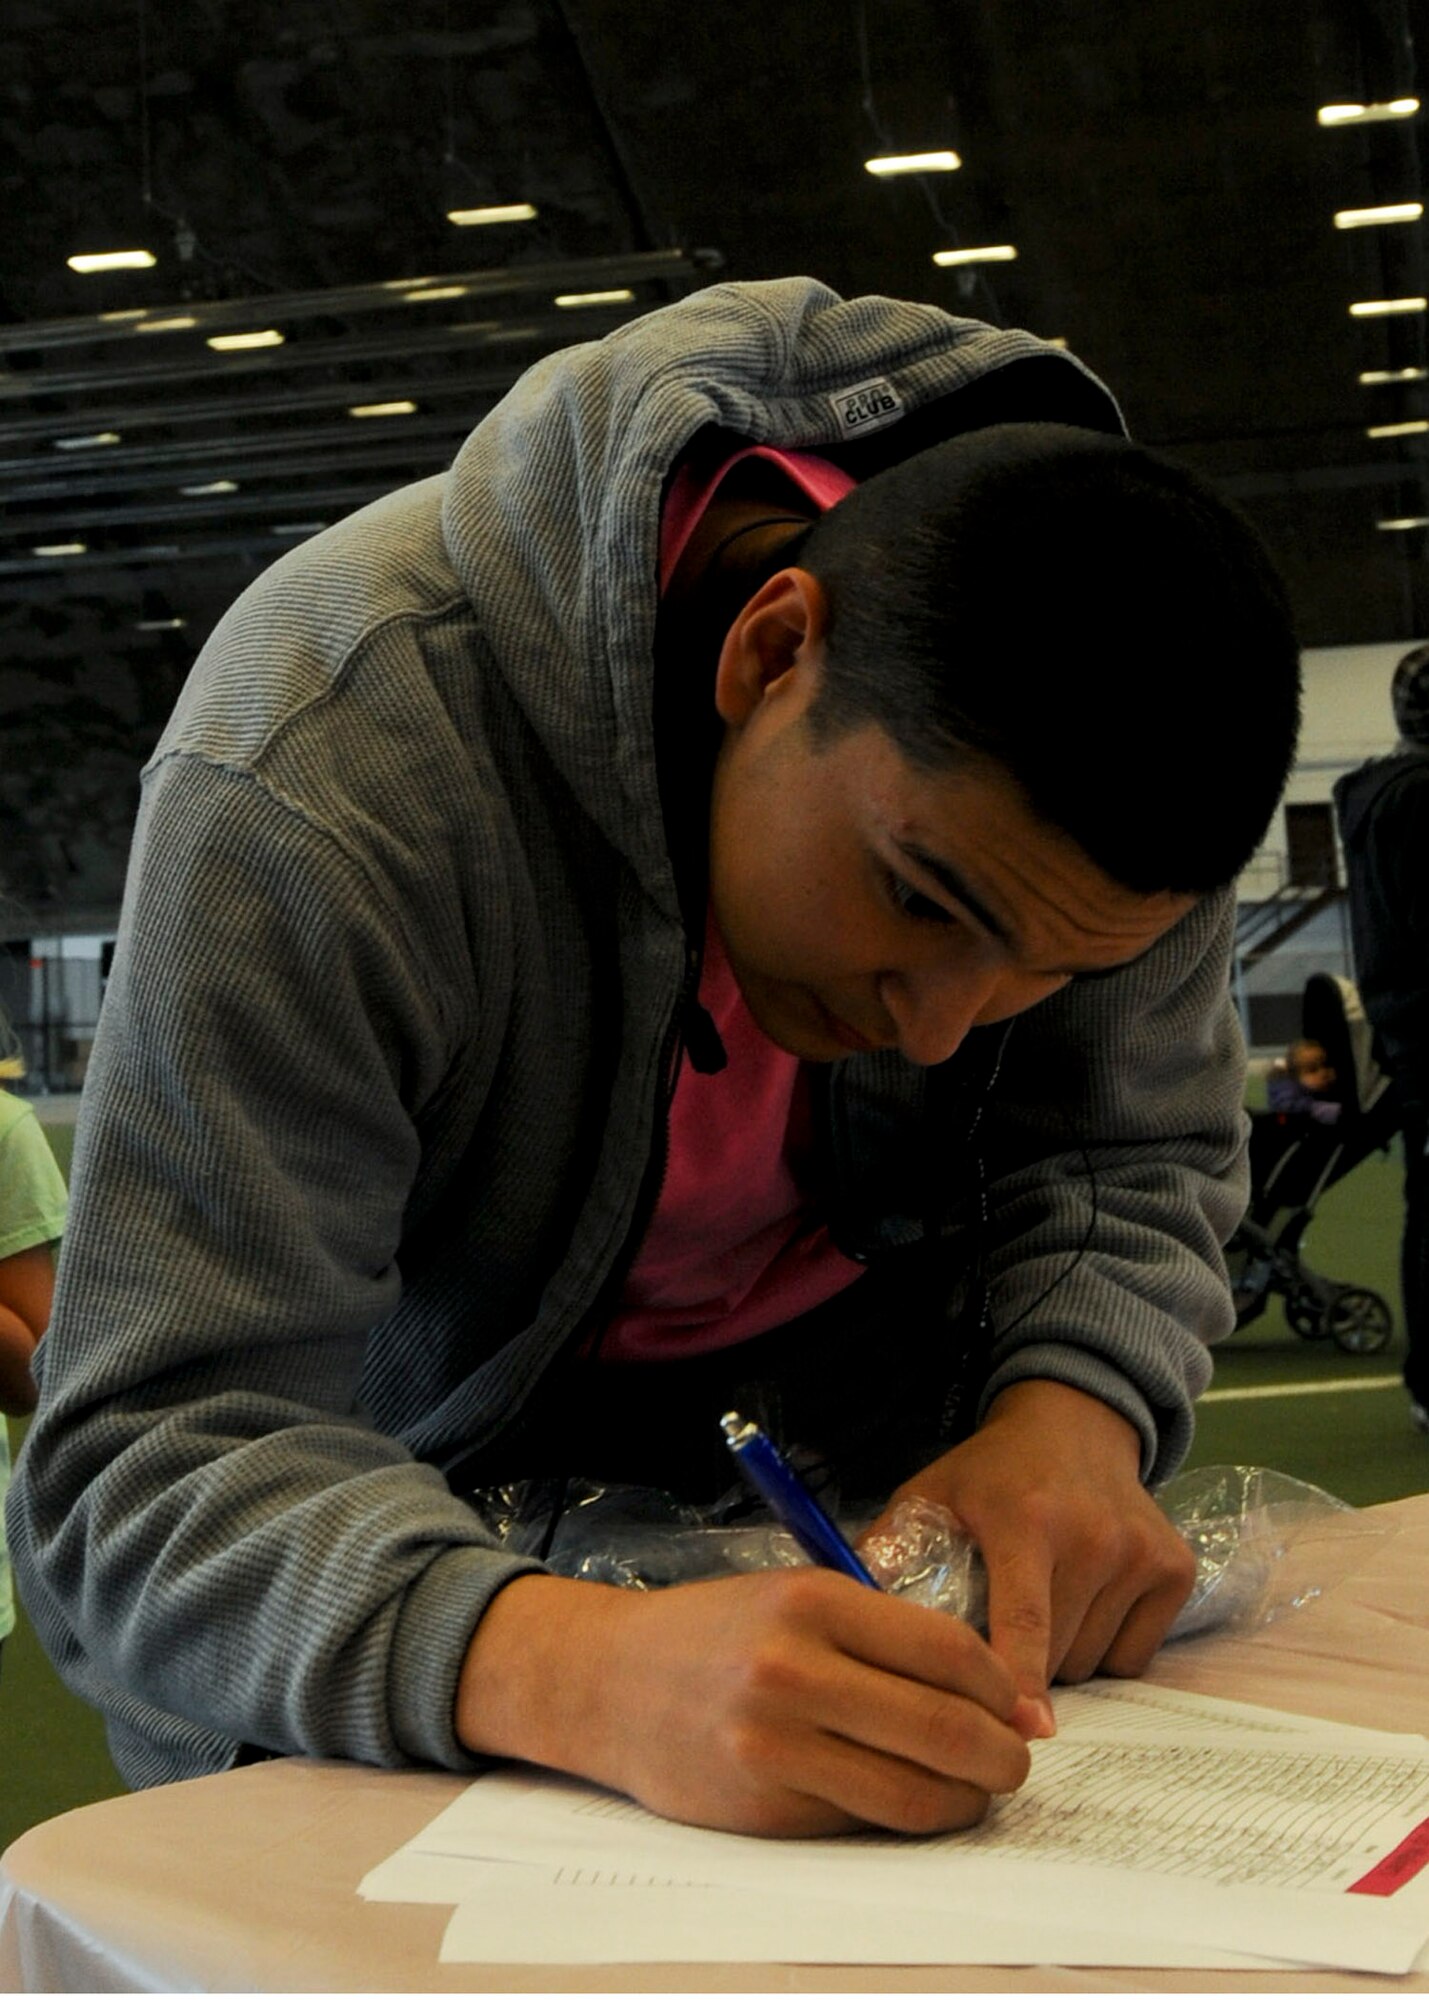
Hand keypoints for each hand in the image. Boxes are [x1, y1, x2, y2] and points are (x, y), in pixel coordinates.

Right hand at [455, 1566, 1040, 1837]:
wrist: (605, 1680)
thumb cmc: (714, 1631)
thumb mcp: (793, 1595)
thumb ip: (881, 1632)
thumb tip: (991, 1689)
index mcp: (813, 1603)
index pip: (947, 1651)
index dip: (1002, 1687)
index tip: (1024, 1707)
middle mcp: (795, 1671)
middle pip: (945, 1728)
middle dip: (1003, 1755)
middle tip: (1017, 1760)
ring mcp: (776, 1745)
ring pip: (914, 1792)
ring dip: (965, 1800)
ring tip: (974, 1789)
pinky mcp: (763, 1806)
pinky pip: (863, 1820)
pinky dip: (901, 1815)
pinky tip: (907, 1797)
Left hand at [868, 1380, 1195, 1709]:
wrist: (1074, 1424)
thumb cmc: (991, 1474)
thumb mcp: (929, 1496)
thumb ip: (887, 1554)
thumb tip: (835, 1621)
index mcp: (1025, 1519)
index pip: (1023, 1620)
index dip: (1017, 1682)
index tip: (1017, 1732)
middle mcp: (1092, 1534)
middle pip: (1056, 1656)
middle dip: (1022, 1667)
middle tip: (1000, 1628)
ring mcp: (1139, 1552)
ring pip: (1095, 1662)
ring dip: (1063, 1659)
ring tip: (1042, 1603)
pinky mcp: (1175, 1568)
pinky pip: (1135, 1654)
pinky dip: (1106, 1649)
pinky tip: (1085, 1601)